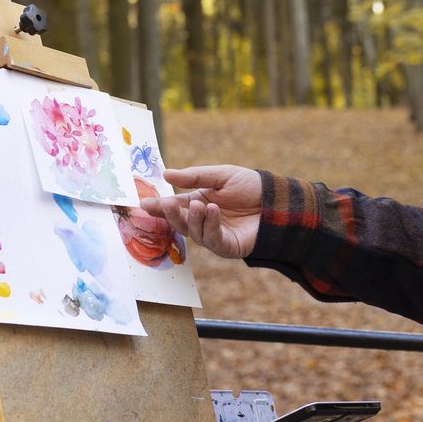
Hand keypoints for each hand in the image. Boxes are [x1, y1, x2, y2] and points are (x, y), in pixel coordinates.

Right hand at [139, 165, 263, 258]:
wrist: (278, 201)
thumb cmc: (251, 186)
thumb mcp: (221, 175)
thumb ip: (194, 177)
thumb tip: (166, 175)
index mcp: (199, 203)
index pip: (175, 206)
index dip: (159, 206)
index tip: (144, 203)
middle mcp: (204, 221)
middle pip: (180, 222)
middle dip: (171, 214)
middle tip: (166, 203)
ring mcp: (215, 235)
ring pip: (194, 233)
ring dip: (194, 218)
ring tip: (201, 205)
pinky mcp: (227, 247)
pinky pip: (213, 240)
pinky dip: (210, 225)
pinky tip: (213, 211)